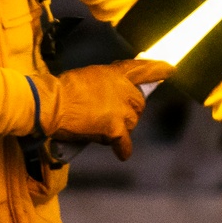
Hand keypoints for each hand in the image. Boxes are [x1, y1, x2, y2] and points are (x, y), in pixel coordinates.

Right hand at [33, 58, 171, 160]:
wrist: (52, 103)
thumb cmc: (63, 89)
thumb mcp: (88, 76)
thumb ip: (105, 82)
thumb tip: (110, 92)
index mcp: (115, 73)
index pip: (143, 69)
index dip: (158, 70)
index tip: (170, 69)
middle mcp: (123, 90)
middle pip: (139, 103)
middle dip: (131, 109)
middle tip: (115, 114)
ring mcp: (121, 110)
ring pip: (132, 122)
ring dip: (123, 126)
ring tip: (104, 127)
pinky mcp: (115, 129)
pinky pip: (124, 143)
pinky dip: (123, 149)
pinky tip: (121, 152)